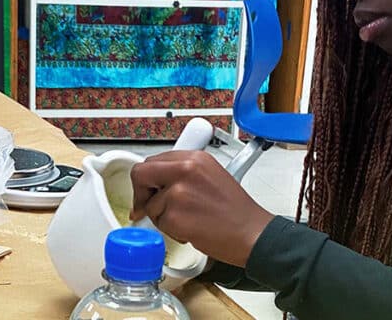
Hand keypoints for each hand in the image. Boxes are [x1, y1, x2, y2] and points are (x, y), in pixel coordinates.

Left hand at [129, 150, 274, 266]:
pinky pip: (159, 224)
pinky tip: (191, 229)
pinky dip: (172, 231)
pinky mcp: (175, 216)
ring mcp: (178, 193)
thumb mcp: (211, 176)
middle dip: (140, 193)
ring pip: (150, 205)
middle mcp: (185, 170)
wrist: (251, 233)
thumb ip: (183, 173)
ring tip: (188, 220)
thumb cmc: (235, 211)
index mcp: (194, 158)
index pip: (153, 160)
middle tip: (145, 207)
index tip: (148, 189)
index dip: (147, 178)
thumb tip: (156, 181)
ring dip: (163, 217)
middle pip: (141, 174)